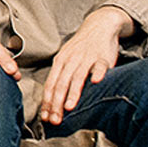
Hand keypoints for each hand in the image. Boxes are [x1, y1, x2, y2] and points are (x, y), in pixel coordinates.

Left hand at [40, 6, 132, 124]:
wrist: (98, 26)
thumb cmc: (81, 48)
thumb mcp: (66, 59)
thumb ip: (61, 77)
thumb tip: (53, 100)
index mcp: (60, 62)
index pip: (50, 84)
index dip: (47, 102)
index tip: (45, 117)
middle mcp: (70, 60)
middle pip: (61, 84)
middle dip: (56, 104)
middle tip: (55, 120)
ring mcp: (86, 58)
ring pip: (77, 77)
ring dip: (73, 93)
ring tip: (69, 107)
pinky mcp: (102, 57)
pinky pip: (99, 66)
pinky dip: (97, 73)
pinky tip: (96, 82)